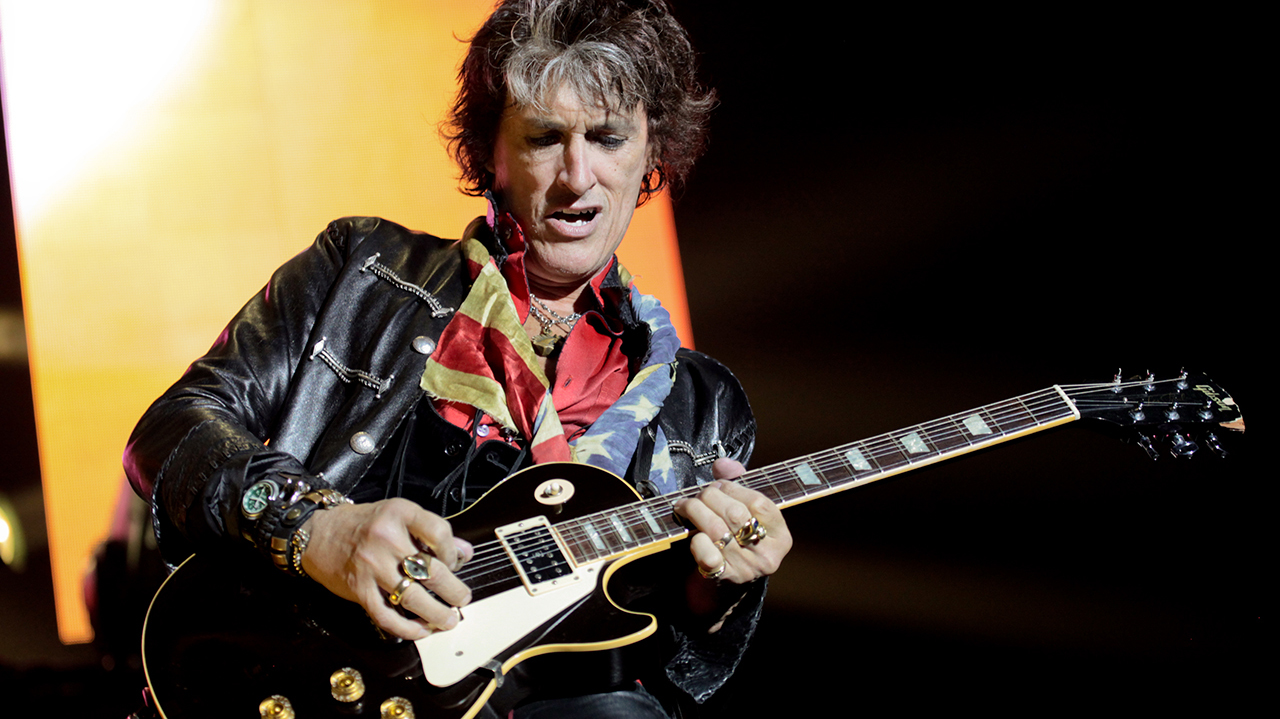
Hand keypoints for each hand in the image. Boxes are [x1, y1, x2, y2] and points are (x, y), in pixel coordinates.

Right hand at [300, 498, 473, 639]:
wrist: (318, 534)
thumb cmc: (362, 525)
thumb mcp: (398, 515)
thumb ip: (431, 532)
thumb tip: (465, 552)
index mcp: (399, 514)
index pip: (439, 532)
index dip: (453, 552)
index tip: (455, 562)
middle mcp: (386, 539)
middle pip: (430, 570)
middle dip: (453, 591)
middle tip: (462, 599)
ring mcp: (372, 565)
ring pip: (413, 596)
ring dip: (436, 614)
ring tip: (448, 619)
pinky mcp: (359, 589)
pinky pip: (387, 615)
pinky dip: (407, 628)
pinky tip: (420, 630)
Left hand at [673, 458, 791, 583]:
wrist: (724, 588)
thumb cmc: (736, 540)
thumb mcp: (745, 511)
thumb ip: (737, 483)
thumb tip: (723, 464)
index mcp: (780, 536)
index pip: (760, 504)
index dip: (734, 488)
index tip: (717, 484)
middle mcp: (767, 555)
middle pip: (736, 515)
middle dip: (710, 497)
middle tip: (698, 494)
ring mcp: (746, 569)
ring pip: (717, 530)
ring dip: (695, 511)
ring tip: (684, 505)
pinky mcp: (723, 579)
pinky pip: (707, 554)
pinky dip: (696, 540)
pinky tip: (693, 534)